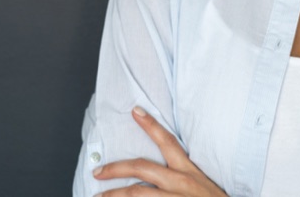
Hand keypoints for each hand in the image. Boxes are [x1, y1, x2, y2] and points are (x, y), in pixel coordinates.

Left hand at [93, 106, 226, 195]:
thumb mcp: (202, 187)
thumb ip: (181, 178)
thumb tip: (157, 176)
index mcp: (189, 172)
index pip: (168, 142)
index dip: (150, 125)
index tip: (135, 111)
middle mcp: (180, 183)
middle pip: (141, 168)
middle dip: (115, 168)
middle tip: (98, 171)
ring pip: (136, 192)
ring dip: (113, 195)